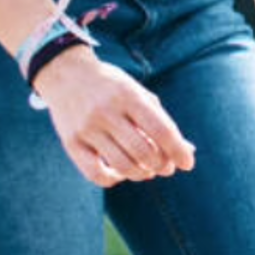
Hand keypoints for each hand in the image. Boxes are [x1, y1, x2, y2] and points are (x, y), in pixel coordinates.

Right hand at [34, 47, 196, 186]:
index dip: (177, 150)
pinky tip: (121, 174)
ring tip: (147, 171)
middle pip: (143, 151)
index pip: (161, 129)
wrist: (67, 75)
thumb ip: (161, 120)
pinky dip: (113, 179)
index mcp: (129, 96)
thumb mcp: (139, 95)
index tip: (188, 164)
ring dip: (141, 173)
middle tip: (166, 168)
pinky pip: (95, 173)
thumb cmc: (113, 87)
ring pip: (122, 165)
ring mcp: (86, 128)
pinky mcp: (70, 143)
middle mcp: (106, 112)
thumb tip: (187, 151)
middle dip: (161, 165)